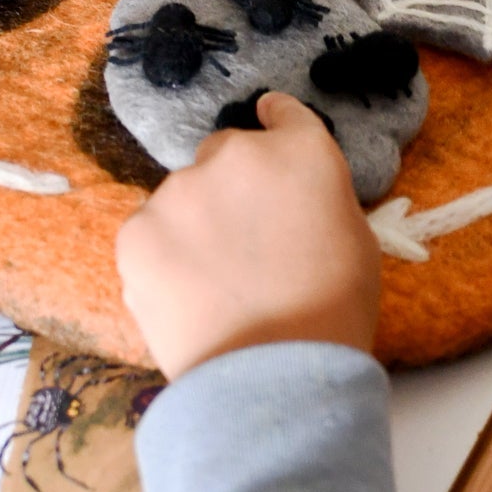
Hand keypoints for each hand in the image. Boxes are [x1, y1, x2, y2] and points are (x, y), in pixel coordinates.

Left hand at [116, 92, 381, 379]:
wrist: (272, 377)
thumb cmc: (333, 313)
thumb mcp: (354, 240)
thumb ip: (319, 198)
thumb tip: (291, 197)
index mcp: (301, 152)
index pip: (283, 114)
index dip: (275, 123)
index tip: (268, 125)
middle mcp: (236, 155)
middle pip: (225, 153)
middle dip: (232, 185)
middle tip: (244, 239)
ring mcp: (179, 190)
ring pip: (183, 196)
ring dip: (195, 222)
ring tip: (213, 280)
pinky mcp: (136, 231)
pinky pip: (150, 232)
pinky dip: (163, 255)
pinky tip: (185, 294)